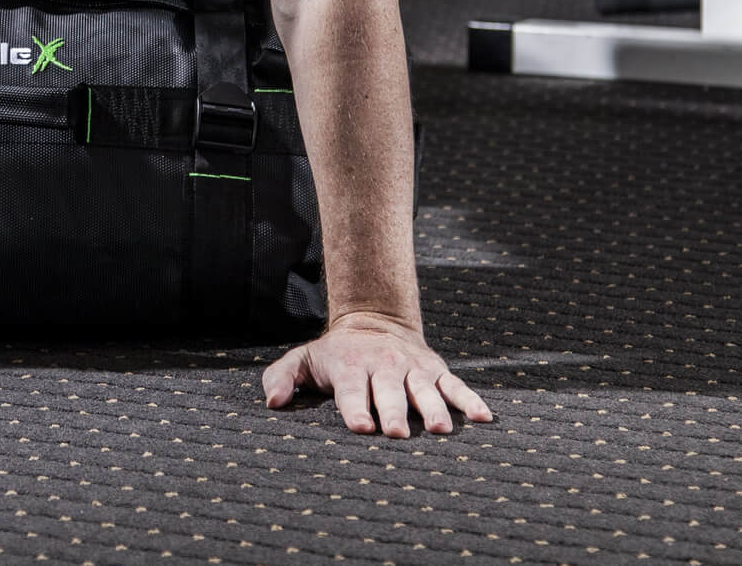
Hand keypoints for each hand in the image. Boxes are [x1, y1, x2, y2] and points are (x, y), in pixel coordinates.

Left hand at [262, 313, 493, 436]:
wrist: (373, 322)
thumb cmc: (336, 354)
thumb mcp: (304, 360)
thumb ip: (282, 377)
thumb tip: (272, 403)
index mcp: (352, 367)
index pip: (352, 391)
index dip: (356, 408)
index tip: (362, 427)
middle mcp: (384, 367)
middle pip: (390, 393)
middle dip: (394, 412)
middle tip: (399, 433)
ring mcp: (413, 368)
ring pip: (425, 389)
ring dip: (434, 408)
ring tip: (441, 429)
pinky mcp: (436, 369)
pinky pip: (456, 384)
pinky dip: (470, 400)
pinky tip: (484, 418)